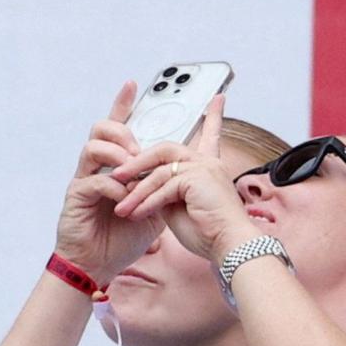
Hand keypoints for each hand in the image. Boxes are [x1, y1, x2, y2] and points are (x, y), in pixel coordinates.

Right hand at [52, 83, 159, 280]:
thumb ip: (165, 185)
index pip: (118, 128)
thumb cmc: (124, 236)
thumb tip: (187, 169)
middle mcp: (98, 167)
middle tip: (139, 146)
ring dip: (118, 154)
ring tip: (134, 170)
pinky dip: (115, 186)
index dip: (123, 104)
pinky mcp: (77, 196)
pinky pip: (95, 179)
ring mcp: (84, 179)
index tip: (134, 84)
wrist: (99, 264)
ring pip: (93, 146)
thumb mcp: (155, 206)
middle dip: (124, 130)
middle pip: (102, 128)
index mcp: (116, 166)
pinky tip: (126, 198)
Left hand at [111, 94, 258, 261]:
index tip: (216, 98)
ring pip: (158, 171)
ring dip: (136, 191)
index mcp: (206, 166)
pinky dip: (147, 202)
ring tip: (121, 208)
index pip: (209, 135)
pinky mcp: (199, 178)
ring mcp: (204, 168)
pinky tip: (137, 215)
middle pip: (164, 149)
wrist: (229, 247)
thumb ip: (162, 190)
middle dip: (136, 164)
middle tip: (116, 177)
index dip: (213, 117)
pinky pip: (164, 186)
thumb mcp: (177, 207)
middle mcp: (207, 162)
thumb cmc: (207, 232)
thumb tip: (143, 185)